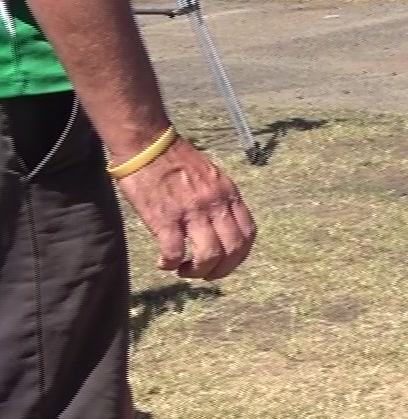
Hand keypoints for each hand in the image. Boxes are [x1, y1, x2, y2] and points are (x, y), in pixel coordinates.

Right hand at [115, 136, 256, 280]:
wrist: (148, 144)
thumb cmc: (177, 160)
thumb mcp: (212, 177)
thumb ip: (221, 200)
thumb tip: (224, 227)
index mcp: (228, 194)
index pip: (248, 233)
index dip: (241, 255)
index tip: (227, 263)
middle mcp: (215, 204)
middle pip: (233, 249)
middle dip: (221, 270)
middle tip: (205, 273)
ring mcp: (191, 212)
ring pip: (209, 256)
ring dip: (198, 271)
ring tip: (184, 270)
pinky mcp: (164, 218)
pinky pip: (175, 252)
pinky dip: (170, 264)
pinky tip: (164, 262)